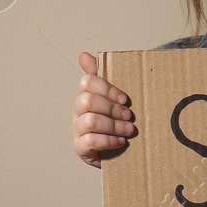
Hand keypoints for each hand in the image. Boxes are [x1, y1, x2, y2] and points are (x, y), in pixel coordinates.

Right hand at [73, 51, 135, 168]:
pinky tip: (120, 142)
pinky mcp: (80, 148)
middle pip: (87, 101)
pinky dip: (108, 141)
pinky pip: (90, 141)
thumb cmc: (114, 122)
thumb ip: (101, 76)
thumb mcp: (112, 98)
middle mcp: (78, 111)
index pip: (88, 83)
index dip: (107, 89)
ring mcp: (77, 130)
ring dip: (113, 125)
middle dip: (111, 108)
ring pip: (90, 121)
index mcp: (85, 95)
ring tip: (128, 130)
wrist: (117, 151)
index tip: (124, 99)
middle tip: (128, 116)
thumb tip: (84, 55)